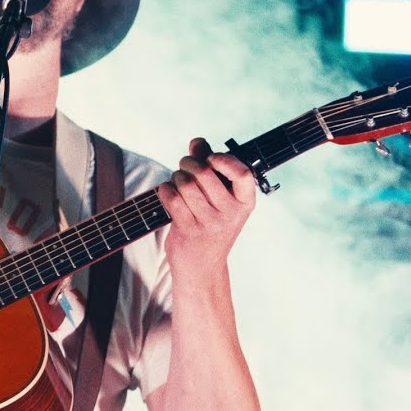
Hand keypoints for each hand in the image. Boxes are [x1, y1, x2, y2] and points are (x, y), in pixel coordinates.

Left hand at [157, 138, 256, 281]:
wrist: (202, 268)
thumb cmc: (210, 225)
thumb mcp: (219, 198)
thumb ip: (210, 166)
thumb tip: (197, 142)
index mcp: (245, 202)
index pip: (242, 173)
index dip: (224, 159)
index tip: (212, 158)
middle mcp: (231, 213)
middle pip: (204, 173)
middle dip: (188, 163)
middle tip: (184, 166)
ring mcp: (210, 223)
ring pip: (185, 183)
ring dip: (176, 177)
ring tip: (177, 183)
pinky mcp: (189, 230)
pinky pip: (171, 197)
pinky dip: (165, 190)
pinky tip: (168, 194)